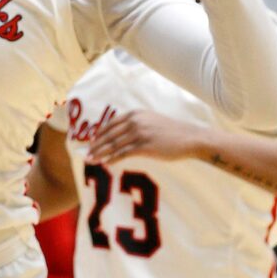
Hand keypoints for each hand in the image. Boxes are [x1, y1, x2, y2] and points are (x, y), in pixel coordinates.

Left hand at [90, 108, 206, 165]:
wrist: (190, 138)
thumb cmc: (171, 132)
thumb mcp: (151, 121)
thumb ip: (135, 125)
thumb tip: (120, 136)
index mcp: (135, 114)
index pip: (110, 124)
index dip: (99, 134)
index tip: (91, 142)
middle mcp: (135, 121)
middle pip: (109, 134)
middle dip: (95, 145)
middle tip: (86, 154)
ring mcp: (139, 133)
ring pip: (113, 145)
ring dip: (100, 153)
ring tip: (91, 160)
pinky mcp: (144, 146)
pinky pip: (123, 154)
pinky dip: (112, 159)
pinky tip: (106, 164)